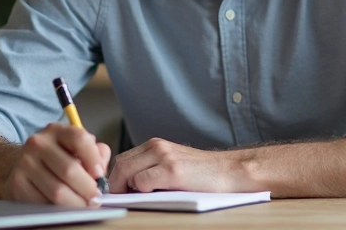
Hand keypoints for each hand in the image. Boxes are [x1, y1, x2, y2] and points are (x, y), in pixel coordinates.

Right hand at [1, 122, 110, 206]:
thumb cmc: (57, 158)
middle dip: (87, 189)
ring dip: (75, 203)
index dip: (94, 159)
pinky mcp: (16, 184)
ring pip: (57, 191)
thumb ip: (95, 153)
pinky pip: (43, 203)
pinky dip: (57, 210)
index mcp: (56, 130)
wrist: (21, 165)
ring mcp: (25, 163)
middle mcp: (38, 143)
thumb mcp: (76, 148)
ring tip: (84, 206)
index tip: (100, 175)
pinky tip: (64, 208)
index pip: (79, 139)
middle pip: (69, 169)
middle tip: (96, 199)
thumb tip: (100, 171)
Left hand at [108, 137, 247, 192]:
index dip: (116, 178)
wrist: (229, 171)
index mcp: (155, 145)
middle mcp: (157, 147)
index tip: (117, 192)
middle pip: (121, 164)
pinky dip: (141, 191)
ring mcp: (164, 157)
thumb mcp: (172, 162)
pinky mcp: (172, 171)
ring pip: (127, 171)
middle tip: (120, 199)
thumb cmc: (202, 174)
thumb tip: (127, 186)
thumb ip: (152, 167)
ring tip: (134, 199)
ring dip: (126, 188)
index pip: (123, 159)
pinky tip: (152, 196)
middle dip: (115, 184)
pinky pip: (143, 181)